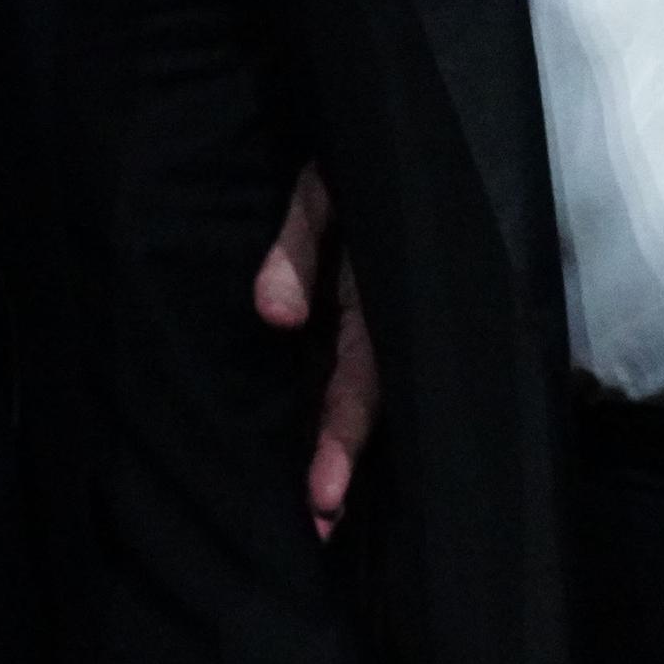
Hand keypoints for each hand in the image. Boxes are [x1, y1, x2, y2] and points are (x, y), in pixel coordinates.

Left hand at [252, 167, 382, 540]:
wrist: (380, 131)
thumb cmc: (343, 160)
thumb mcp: (321, 192)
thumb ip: (297, 248)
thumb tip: (276, 317)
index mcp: (378, 295)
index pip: (362, 382)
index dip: (342, 439)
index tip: (322, 495)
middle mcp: (386, 318)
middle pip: (367, 405)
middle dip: (341, 466)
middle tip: (317, 532)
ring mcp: (377, 318)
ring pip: (364, 397)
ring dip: (341, 451)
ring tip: (319, 517)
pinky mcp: (364, 313)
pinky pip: (356, 373)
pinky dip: (340, 417)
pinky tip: (324, 458)